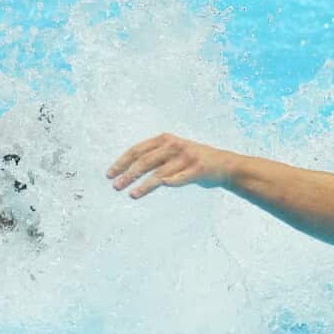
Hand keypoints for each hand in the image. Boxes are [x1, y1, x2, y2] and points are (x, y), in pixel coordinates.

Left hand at [107, 133, 234, 198]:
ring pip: (159, 173)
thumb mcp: (172, 151)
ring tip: (132, 194)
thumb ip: (153, 156)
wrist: (224, 164)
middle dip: (128, 175)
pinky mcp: (198, 169)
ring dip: (144, 185)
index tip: (109, 174)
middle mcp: (174, 145)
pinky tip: (162, 186)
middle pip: (145, 161)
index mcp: (165, 139)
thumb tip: (126, 170)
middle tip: (115, 186)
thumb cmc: (192, 160)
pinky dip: (170, 182)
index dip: (122, 162)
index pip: (137, 150)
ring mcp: (187, 157)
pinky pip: (180, 178)